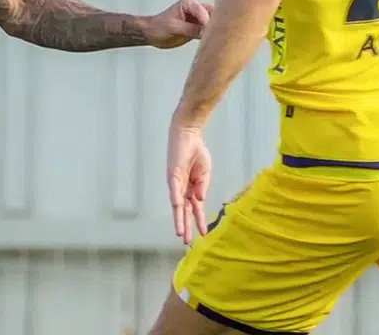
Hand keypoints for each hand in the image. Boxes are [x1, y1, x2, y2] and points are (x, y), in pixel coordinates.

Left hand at [142, 0, 211, 48]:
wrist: (152, 34)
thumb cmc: (158, 27)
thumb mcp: (173, 28)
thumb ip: (190, 29)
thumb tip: (206, 32)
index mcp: (189, 2)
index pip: (203, 12)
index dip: (207, 23)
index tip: (207, 33)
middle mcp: (196, 7)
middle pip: (214, 15)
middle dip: (216, 25)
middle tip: (216, 37)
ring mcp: (199, 18)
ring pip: (215, 22)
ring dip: (216, 31)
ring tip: (215, 40)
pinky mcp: (199, 27)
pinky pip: (210, 30)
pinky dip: (212, 36)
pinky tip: (212, 42)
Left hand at [166, 123, 211, 244]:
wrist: (190, 136)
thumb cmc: (197, 153)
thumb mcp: (205, 173)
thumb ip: (202, 187)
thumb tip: (200, 199)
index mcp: (192, 188)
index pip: (195, 208)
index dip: (199, 221)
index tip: (204, 234)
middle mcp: (182, 188)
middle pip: (183, 210)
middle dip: (185, 225)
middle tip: (186, 242)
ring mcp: (176, 182)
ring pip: (177, 204)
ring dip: (179, 218)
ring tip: (180, 232)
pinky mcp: (173, 173)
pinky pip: (174, 188)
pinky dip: (176, 197)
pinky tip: (177, 207)